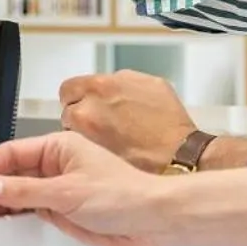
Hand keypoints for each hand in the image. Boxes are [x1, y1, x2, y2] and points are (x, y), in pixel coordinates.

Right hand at [0, 132, 171, 245]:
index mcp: (58, 147)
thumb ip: (25, 191)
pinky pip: (33, 208)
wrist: (152, 220)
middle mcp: (57, 164)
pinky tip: (8, 220)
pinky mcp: (65, 208)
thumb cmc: (124, 196)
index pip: (11, 153)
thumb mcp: (67, 192)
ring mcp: (60, 187)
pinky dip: (17, 214)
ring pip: (20, 191)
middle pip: (12, 172)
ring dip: (3, 201)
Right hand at [59, 71, 196, 173]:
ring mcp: (125, 81)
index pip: (65, 109)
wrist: (182, 158)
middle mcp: (99, 91)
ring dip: (106, 95)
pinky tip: (141, 112)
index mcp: (84, 114)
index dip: (74, 121)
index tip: (83, 128)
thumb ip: (82, 136)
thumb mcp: (97, 156)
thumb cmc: (143, 166)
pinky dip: (130, 92)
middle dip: (81, 101)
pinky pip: (129, 81)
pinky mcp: (147, 79)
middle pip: (73, 88)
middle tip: (97, 118)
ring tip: (123, 116)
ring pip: (101, 82)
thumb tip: (79, 129)